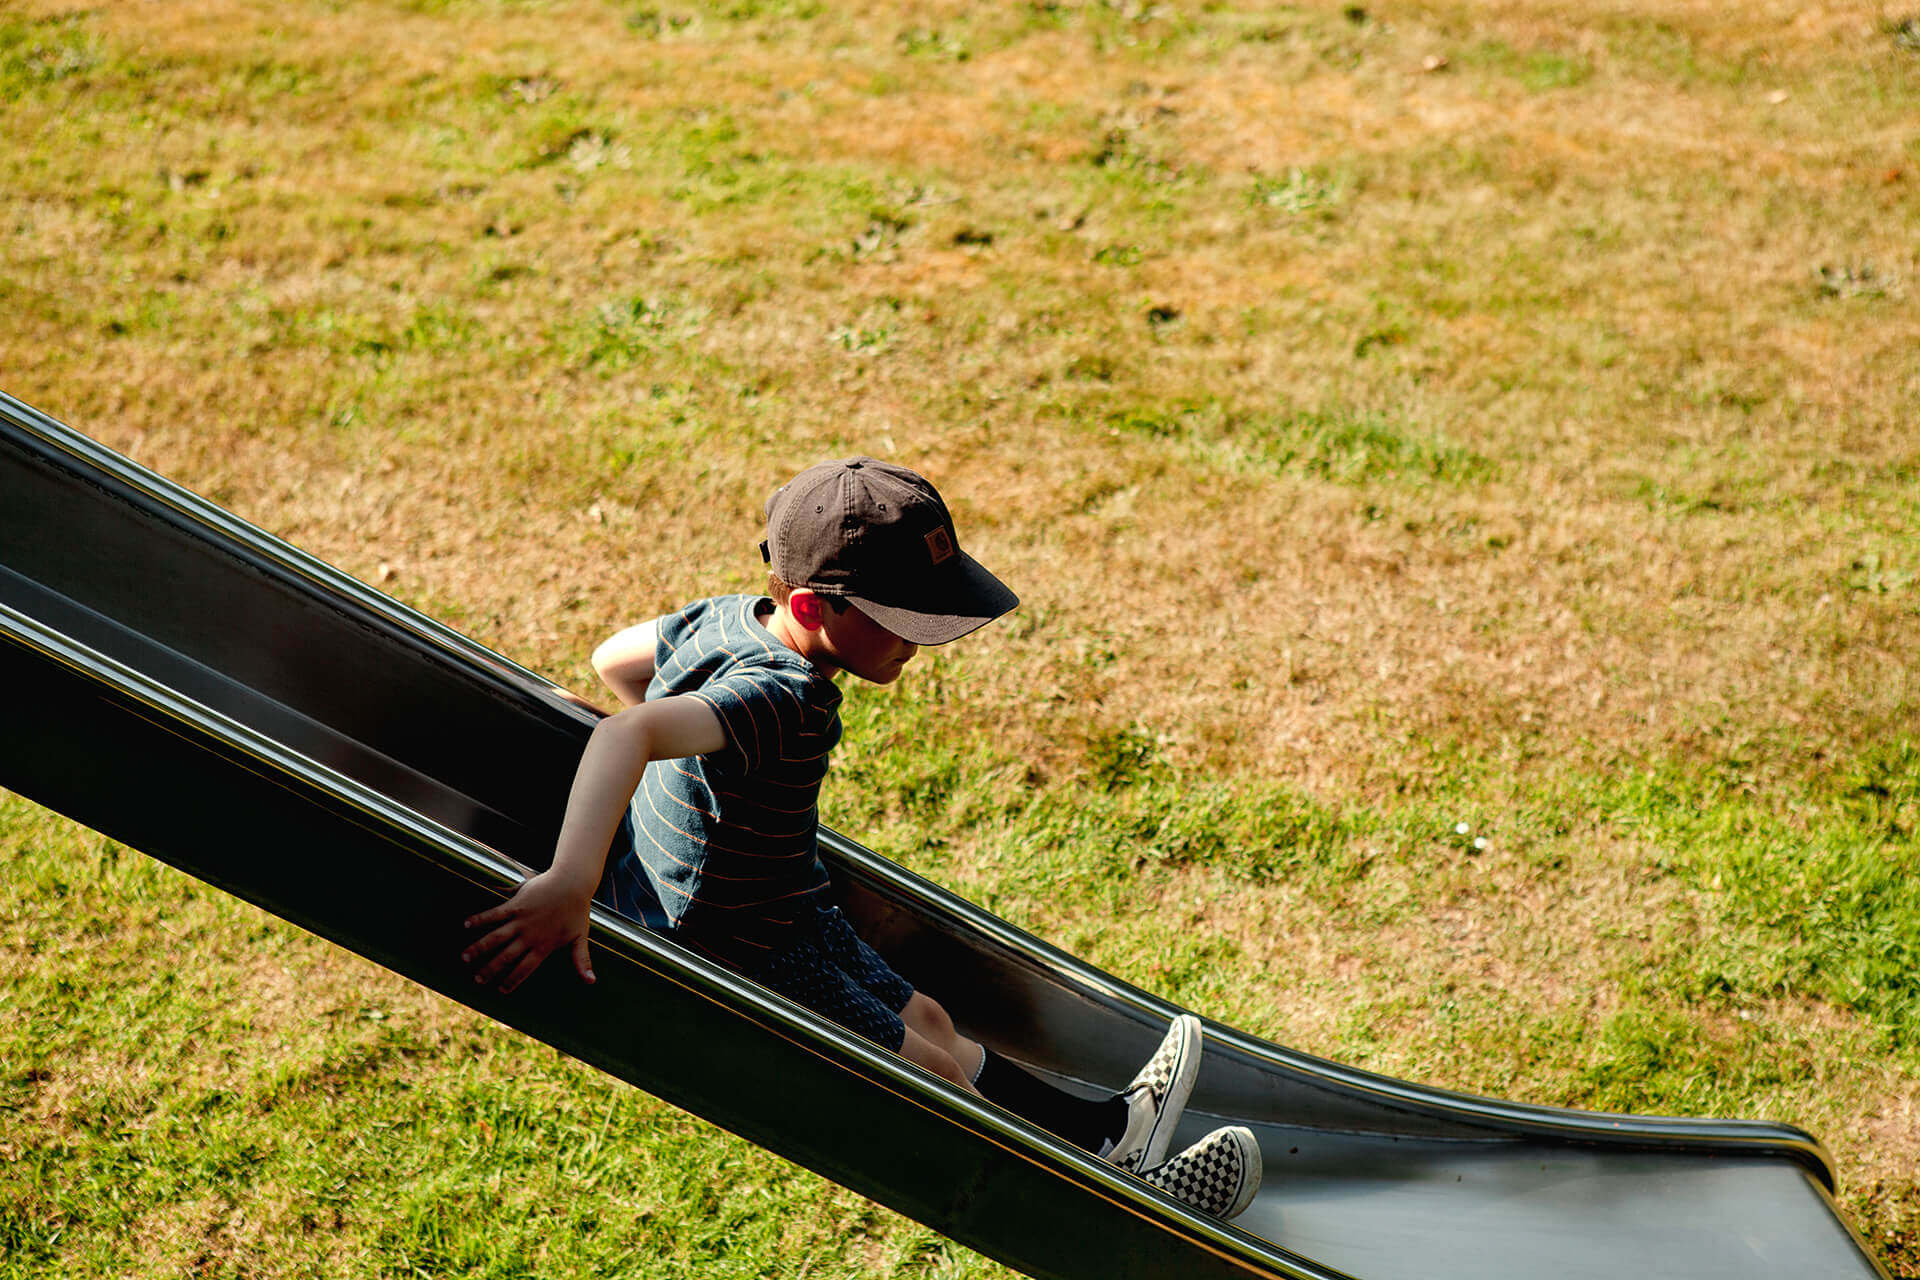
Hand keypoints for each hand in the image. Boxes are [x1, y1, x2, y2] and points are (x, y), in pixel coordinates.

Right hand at [461, 869, 596, 992]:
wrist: (572, 883)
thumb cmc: (577, 911)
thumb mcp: (580, 938)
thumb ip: (582, 961)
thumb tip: (591, 982)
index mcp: (543, 946)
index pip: (524, 969)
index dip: (512, 980)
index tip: (500, 990)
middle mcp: (529, 936)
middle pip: (505, 957)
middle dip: (490, 969)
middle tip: (477, 979)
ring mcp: (521, 920)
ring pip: (495, 938)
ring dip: (479, 948)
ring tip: (465, 957)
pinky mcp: (516, 904)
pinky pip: (494, 914)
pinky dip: (480, 919)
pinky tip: (466, 924)